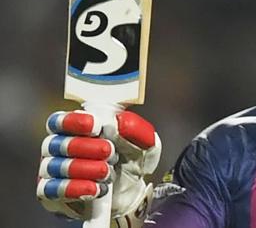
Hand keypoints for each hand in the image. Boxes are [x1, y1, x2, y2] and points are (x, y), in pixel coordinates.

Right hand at [37, 108, 160, 225]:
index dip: (74, 122)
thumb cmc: (131, 160)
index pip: (60, 121)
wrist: (132, 193)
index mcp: (76, 129)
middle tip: (109, 152)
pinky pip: (53, 190)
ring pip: (56, 166)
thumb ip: (135, 129)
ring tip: (107, 172)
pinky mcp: (52, 194)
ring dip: (85, 168)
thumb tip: (119, 122)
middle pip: (58, 143)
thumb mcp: (143, 143)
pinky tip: (95, 189)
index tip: (95, 126)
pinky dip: (76, 188)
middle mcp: (59, 148)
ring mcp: (53, 171)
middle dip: (87, 147)